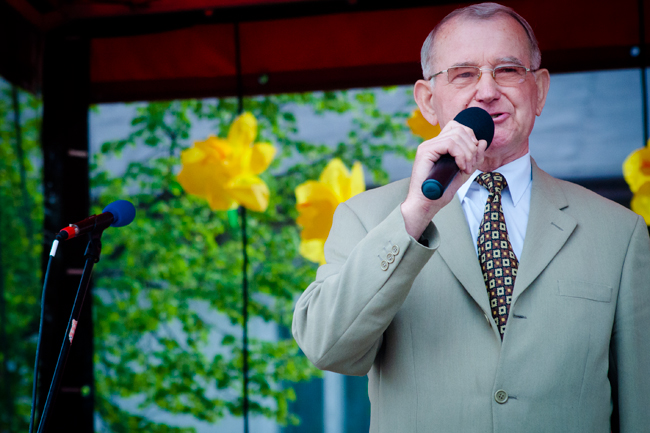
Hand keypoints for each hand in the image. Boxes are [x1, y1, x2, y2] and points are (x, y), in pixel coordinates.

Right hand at [401, 120, 486, 238]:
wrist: (426, 203)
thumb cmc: (441, 191)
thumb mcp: (463, 172)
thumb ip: (473, 158)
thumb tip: (482, 142)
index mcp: (439, 146)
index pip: (457, 127)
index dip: (470, 137)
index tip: (472, 157)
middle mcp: (432, 143)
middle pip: (459, 129)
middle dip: (471, 146)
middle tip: (470, 166)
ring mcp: (428, 146)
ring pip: (456, 135)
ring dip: (467, 153)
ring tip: (465, 168)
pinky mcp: (425, 151)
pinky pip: (449, 143)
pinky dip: (460, 155)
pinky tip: (460, 167)